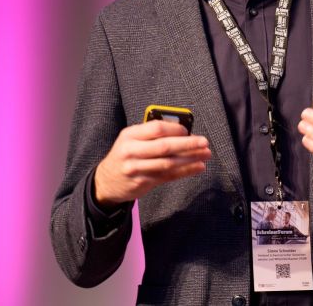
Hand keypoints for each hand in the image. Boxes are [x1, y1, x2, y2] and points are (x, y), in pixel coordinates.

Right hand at [93, 120, 210, 207]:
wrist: (106, 182)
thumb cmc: (124, 155)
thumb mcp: (130, 139)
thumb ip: (150, 135)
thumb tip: (182, 131)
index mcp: (130, 135)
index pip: (156, 129)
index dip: (175, 129)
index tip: (188, 130)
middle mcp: (132, 151)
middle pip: (164, 147)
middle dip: (188, 144)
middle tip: (204, 142)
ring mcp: (137, 169)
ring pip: (168, 163)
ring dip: (190, 159)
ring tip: (206, 154)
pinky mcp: (143, 183)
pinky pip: (168, 176)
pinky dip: (185, 171)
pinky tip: (198, 167)